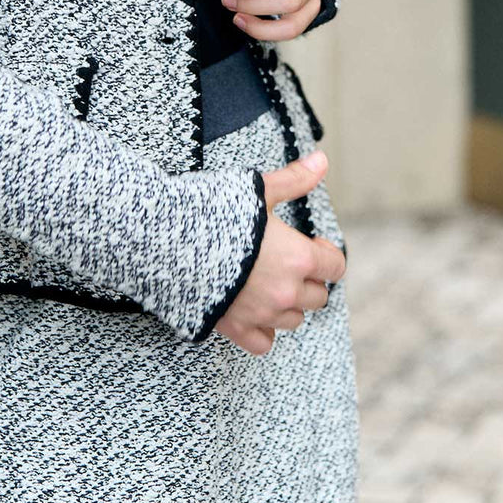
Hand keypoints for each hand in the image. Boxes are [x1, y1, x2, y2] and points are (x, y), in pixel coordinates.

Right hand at [214, 151, 345, 355]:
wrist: (167, 240)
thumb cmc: (214, 211)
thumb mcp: (259, 189)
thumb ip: (294, 179)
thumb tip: (321, 160)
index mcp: (298, 258)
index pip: (335, 268)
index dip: (327, 254)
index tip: (312, 243)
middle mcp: (285, 291)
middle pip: (317, 298)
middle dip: (309, 280)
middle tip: (289, 262)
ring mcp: (260, 314)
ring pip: (293, 320)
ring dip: (288, 304)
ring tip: (271, 282)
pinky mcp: (234, 327)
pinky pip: (263, 342)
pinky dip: (263, 330)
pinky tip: (253, 310)